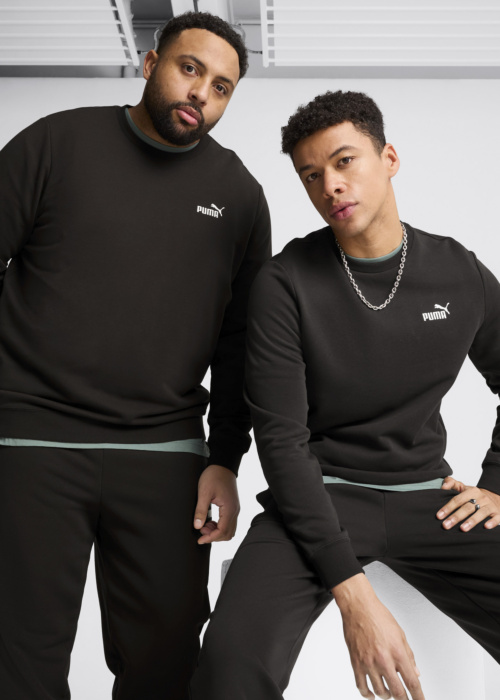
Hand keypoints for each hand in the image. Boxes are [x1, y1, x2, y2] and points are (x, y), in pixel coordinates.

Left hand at [193, 464, 239, 544]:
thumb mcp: (204, 492)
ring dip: (217, 531)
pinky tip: (210, 521)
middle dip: (214, 536)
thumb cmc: (214, 476)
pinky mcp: (232, 506)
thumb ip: (200, 510)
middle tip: (201, 531)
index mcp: (229, 509)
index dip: (211, 538)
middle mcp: (235, 511)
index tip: (200, 539)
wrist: (223, 465)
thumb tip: (197, 526)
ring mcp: (235, 509)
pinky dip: (220, 526)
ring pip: (229, 529)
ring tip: (204, 526)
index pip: (222, 531)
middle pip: (228, 533)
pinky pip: (229, 522)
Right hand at [333, 574, 423, 699]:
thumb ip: (409, 655)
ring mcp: (368, 663)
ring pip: (380, 692)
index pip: (412, 682)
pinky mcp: (356, 663)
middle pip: (397, 692)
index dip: (418, 697)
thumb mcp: (400, 634)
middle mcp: (383, 660)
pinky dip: (367, 694)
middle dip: (403, 699)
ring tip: (389, 692)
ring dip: (387, 695)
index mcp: (397, 652)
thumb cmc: (378, 616)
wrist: (358, 607)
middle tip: (405, 699)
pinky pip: (361, 686)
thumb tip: (415, 672)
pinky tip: (372, 694)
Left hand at [437, 481, 499, 531]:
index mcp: (471, 491)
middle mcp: (481, 498)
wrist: (495, 497)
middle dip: (456, 517)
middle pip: (467, 508)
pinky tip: (485, 527)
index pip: (457, 499)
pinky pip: (496, 518)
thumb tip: (443, 486)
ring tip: (462, 529)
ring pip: (481, 513)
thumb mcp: (463, 487)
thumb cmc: (475, 495)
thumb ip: (451, 483)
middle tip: (446, 525)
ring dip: (471, 521)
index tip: (439, 516)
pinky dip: (492, 522)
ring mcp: (490, 506)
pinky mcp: (498, 513)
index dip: (448, 507)